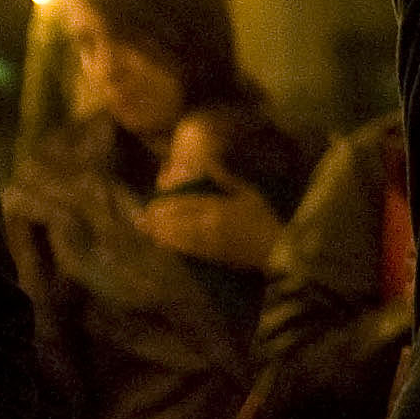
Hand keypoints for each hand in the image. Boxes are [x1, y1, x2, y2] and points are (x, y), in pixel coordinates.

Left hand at [138, 173, 284, 275]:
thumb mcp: (247, 192)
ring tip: (146, 229)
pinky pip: (186, 250)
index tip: (152, 201)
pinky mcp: (211, 257)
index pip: (186, 203)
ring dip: (160, 233)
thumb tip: (205, 161)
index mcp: (218, 206)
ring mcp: (209, 242)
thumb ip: (224, 178)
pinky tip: (162, 243)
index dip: (166, 203)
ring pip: (178, 236)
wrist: (277, 250)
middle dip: (158, 219)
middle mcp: (209, 224)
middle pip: (177, 221)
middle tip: (142, 216)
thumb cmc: (263, 218)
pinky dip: (172, 246)